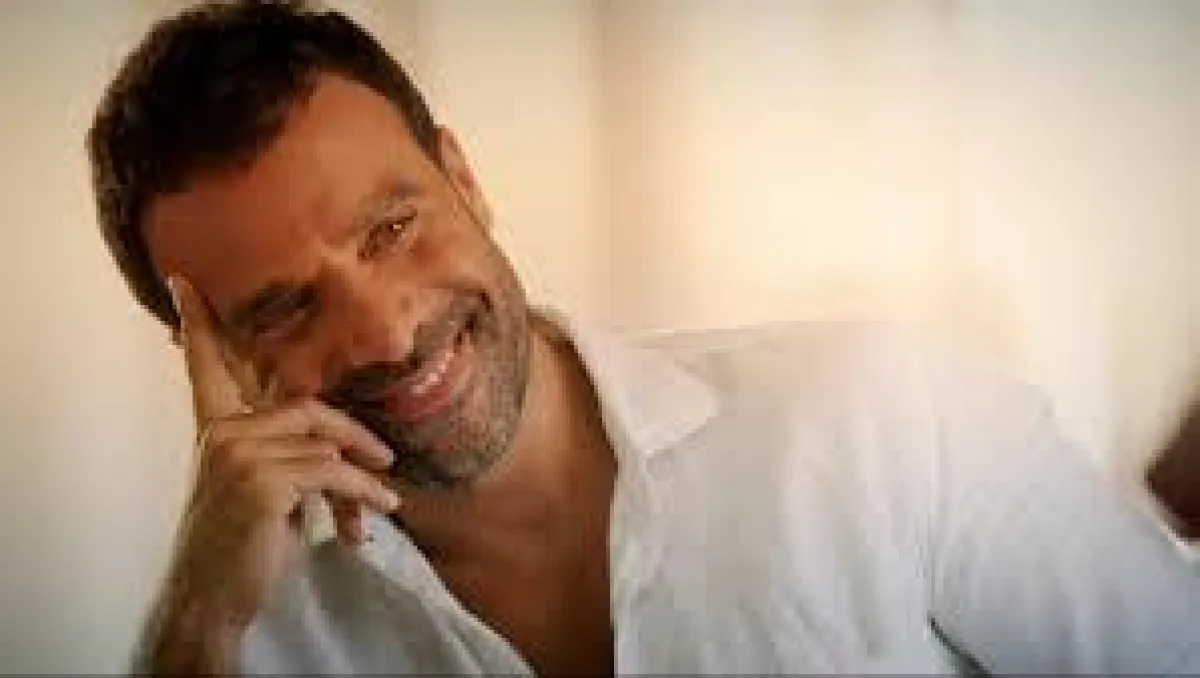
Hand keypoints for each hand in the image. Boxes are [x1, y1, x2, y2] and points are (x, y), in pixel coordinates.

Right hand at [137, 276, 399, 673]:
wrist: (210, 599)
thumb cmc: (239, 549)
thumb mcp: (258, 492)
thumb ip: (281, 456)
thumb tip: (339, 450)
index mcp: (215, 431)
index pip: (207, 370)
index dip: (200, 327)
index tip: (185, 283)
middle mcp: (223, 434)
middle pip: (307, 408)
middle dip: (354, 436)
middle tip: (385, 460)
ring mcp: (240, 453)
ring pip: (327, 448)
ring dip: (363, 482)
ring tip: (385, 505)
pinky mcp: (263, 480)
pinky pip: (333, 474)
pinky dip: (364, 494)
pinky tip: (381, 512)